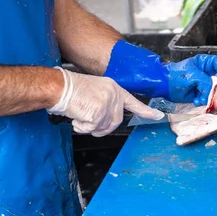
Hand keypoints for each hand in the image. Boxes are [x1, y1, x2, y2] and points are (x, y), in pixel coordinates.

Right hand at [48, 67, 163, 136]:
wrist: (58, 87)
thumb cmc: (70, 89)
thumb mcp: (94, 91)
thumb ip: (106, 102)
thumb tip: (108, 120)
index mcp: (114, 88)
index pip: (133, 101)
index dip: (146, 111)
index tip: (158, 116)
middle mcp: (113, 95)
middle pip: (116, 121)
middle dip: (103, 128)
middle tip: (89, 125)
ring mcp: (107, 103)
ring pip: (104, 127)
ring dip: (91, 128)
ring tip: (80, 117)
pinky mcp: (98, 112)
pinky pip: (93, 129)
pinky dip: (82, 128)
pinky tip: (76, 118)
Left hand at [165, 54, 216, 105]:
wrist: (165, 87)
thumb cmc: (176, 76)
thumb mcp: (192, 75)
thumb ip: (205, 81)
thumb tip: (214, 90)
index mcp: (207, 63)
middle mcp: (209, 73)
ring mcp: (207, 85)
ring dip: (214, 95)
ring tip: (203, 97)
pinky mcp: (203, 94)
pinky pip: (211, 98)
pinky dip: (206, 101)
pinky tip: (197, 100)